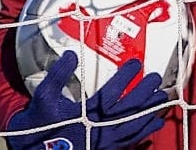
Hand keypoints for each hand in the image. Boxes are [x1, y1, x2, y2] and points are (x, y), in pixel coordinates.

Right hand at [5, 51, 167, 148]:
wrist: (33, 149)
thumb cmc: (38, 123)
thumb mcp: (43, 96)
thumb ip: (58, 75)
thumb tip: (71, 55)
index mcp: (87, 115)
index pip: (113, 93)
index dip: (126, 77)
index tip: (136, 64)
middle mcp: (100, 130)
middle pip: (129, 110)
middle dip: (145, 93)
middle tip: (156, 78)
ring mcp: (104, 142)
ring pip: (134, 127)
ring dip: (149, 112)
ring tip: (162, 99)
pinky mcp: (105, 149)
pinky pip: (131, 141)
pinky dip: (144, 132)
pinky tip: (155, 124)